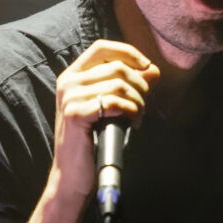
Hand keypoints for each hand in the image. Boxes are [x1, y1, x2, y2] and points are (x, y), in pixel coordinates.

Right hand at [47, 39, 159, 202]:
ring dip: (138, 101)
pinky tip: (132, 123)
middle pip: (117, 67)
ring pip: (118, 84)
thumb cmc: (93, 139)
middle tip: (143, 105)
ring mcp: (69, 97)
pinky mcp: (75, 114)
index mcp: (73, 75)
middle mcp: (68, 82)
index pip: (102, 48)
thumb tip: (153, 70)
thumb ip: (129, 85)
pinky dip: (130, 111)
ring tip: (137, 116)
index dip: (128, 53)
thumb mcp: (112, 107)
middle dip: (140, 85)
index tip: (147, 67)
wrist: (72, 174)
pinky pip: (114, 103)